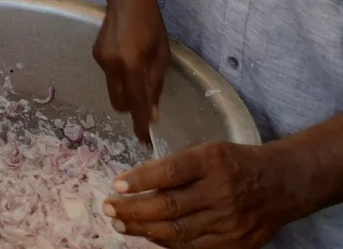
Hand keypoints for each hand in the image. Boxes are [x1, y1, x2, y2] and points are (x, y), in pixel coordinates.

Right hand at [93, 0, 170, 143]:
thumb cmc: (151, 23)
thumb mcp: (162, 54)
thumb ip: (155, 85)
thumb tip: (150, 114)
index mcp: (132, 65)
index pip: (136, 105)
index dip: (140, 126)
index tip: (145, 141)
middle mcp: (112, 66)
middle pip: (119, 104)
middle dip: (131, 108)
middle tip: (145, 102)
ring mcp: (100, 59)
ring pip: (113, 90)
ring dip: (126, 90)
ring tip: (138, 71)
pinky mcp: (95, 53)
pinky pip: (109, 75)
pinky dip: (119, 75)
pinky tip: (127, 58)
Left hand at [104, 142, 297, 246]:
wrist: (281, 184)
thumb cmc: (237, 162)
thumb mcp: (208, 151)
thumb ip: (178, 165)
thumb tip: (139, 179)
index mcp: (212, 161)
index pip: (170, 172)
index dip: (141, 179)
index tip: (117, 183)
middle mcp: (220, 192)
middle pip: (170, 206)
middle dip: (134, 209)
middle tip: (108, 208)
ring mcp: (228, 222)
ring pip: (178, 231)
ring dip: (144, 229)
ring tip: (120, 224)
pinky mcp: (235, 244)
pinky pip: (194, 247)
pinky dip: (168, 243)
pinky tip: (149, 236)